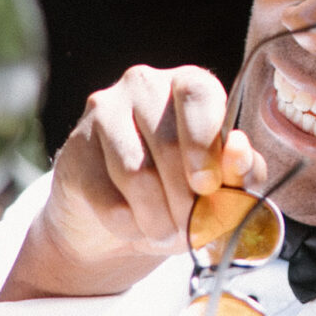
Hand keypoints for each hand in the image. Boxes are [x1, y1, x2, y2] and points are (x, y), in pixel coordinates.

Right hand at [0, 66, 263, 300]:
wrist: (121, 219)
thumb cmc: (183, 189)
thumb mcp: (222, 183)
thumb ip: (241, 170)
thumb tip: (239, 152)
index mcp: (189, 83)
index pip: (198, 94)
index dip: (206, 145)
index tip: (208, 187)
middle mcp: (144, 84)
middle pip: (168, 143)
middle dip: (187, 200)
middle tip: (192, 228)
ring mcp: (103, 112)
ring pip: (136, 173)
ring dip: (158, 219)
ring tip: (166, 232)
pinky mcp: (75, 150)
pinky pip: (107, 199)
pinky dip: (129, 227)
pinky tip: (135, 227)